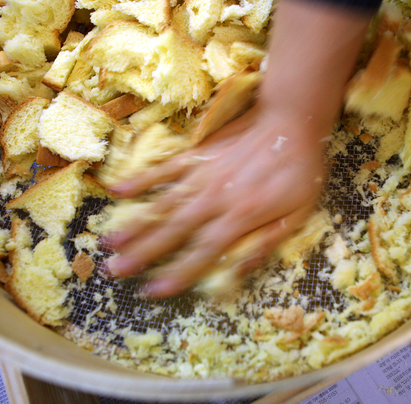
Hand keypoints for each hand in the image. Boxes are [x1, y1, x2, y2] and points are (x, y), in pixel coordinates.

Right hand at [104, 106, 326, 297]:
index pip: (203, 252)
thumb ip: (267, 241)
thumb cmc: (300, 170)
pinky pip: (164, 168)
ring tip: (109, 242)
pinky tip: (117, 190)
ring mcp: (202, 174)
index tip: (153, 291)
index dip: (177, 274)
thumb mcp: (298, 214)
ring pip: (162, 204)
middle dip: (143, 254)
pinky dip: (141, 179)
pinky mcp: (197, 154)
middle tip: (114, 271)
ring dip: (135, 224)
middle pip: (174, 232)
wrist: (292, 120)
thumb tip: (239, 269)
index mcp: (240, 217)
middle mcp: (214, 199)